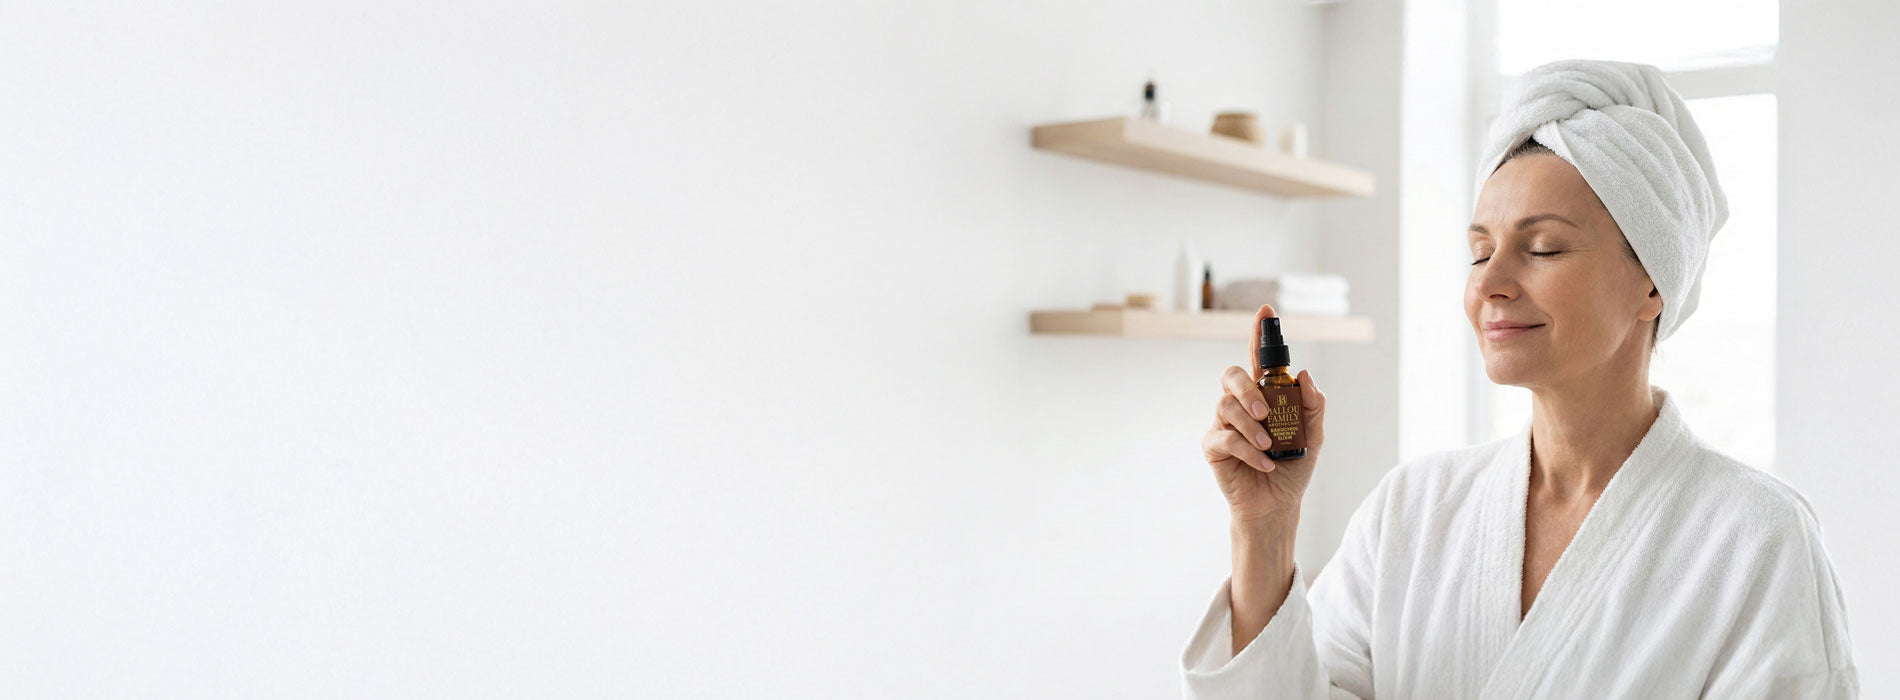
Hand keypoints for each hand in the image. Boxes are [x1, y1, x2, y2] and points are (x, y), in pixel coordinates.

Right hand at [1201, 304, 1328, 527]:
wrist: (1277, 506)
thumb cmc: (1293, 467)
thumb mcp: (1314, 435)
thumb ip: (1313, 405)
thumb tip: (1304, 374)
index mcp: (1265, 395)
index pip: (1260, 358)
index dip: (1260, 333)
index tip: (1266, 311)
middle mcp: (1241, 404)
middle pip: (1232, 374)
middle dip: (1248, 389)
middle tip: (1266, 413)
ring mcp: (1224, 423)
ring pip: (1226, 405)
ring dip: (1251, 426)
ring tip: (1269, 446)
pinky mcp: (1214, 446)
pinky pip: (1223, 437)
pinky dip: (1247, 450)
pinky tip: (1264, 463)